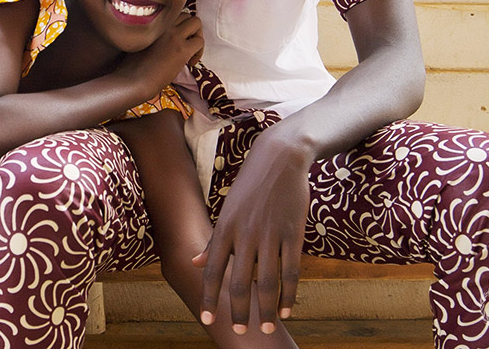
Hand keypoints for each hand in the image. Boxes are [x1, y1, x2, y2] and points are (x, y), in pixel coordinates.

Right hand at [118, 12, 203, 97]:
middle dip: (191, 29)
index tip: (178, 39)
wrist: (134, 80)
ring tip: (190, 53)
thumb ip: (153, 33)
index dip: (179, 26)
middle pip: (187, 15)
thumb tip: (168, 38)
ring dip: (197, 37)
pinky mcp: (182, 49)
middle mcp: (164, 24)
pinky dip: (199, 52)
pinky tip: (190, 63)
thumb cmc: (134, 65)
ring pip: (196, 23)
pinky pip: (200, 42)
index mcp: (153, 22)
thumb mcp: (140, 41)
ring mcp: (174, 35)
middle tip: (188, 44)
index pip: (174, 12)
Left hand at [193, 130, 311, 333]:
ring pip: (267, 282)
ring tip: (266, 327)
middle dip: (238, 310)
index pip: (213, 270)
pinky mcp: (293, 233)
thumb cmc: (251, 185)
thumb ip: (215, 238)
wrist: (280, 158)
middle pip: (239, 281)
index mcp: (225, 228)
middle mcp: (245, 234)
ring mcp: (270, 234)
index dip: (209, 297)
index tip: (207, 320)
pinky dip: (290, 294)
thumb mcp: (228, 209)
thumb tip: (196, 261)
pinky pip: (291, 271)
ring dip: (267, 309)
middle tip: (240, 330)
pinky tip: (288, 310)